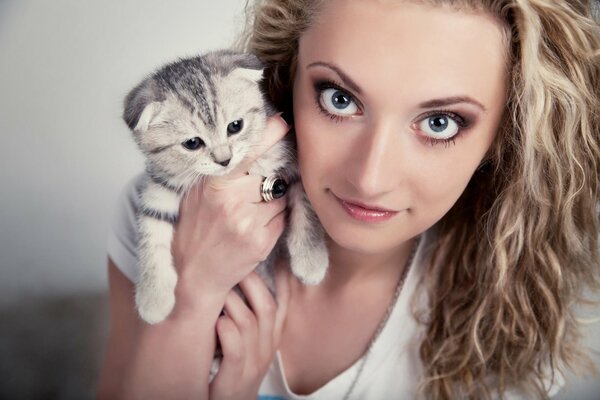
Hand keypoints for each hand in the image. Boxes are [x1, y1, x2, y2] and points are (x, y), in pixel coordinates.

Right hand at [170, 115, 289, 311]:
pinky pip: (282, 219)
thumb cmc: (193, 233)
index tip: (281, 122)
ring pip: (280, 198)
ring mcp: (248, 223)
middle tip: (255, 193)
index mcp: (214, 186)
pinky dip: (275, 220)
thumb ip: (217, 175)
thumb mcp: (195, 197)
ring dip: (273, 203)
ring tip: (251, 214)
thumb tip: (241, 149)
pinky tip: (256, 228)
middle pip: (271, 178)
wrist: (193, 277)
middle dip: (269, 183)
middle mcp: (232, 202)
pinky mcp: (261, 242)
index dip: (267, 136)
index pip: (246, 154)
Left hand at [209, 261, 290, 399]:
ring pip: (250, 324)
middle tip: (231, 263)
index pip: (283, 302)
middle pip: (266, 306)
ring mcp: (254, 363)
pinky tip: (217, 321)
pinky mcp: (237, 378)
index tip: (277, 254)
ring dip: (232, 304)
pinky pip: (236, 350)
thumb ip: (250, 310)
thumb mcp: (250, 338)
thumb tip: (242, 274)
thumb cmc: (234, 364)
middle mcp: (268, 346)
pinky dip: (227, 332)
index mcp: (272, 334)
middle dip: (249, 282)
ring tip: (216, 289)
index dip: (282, 278)